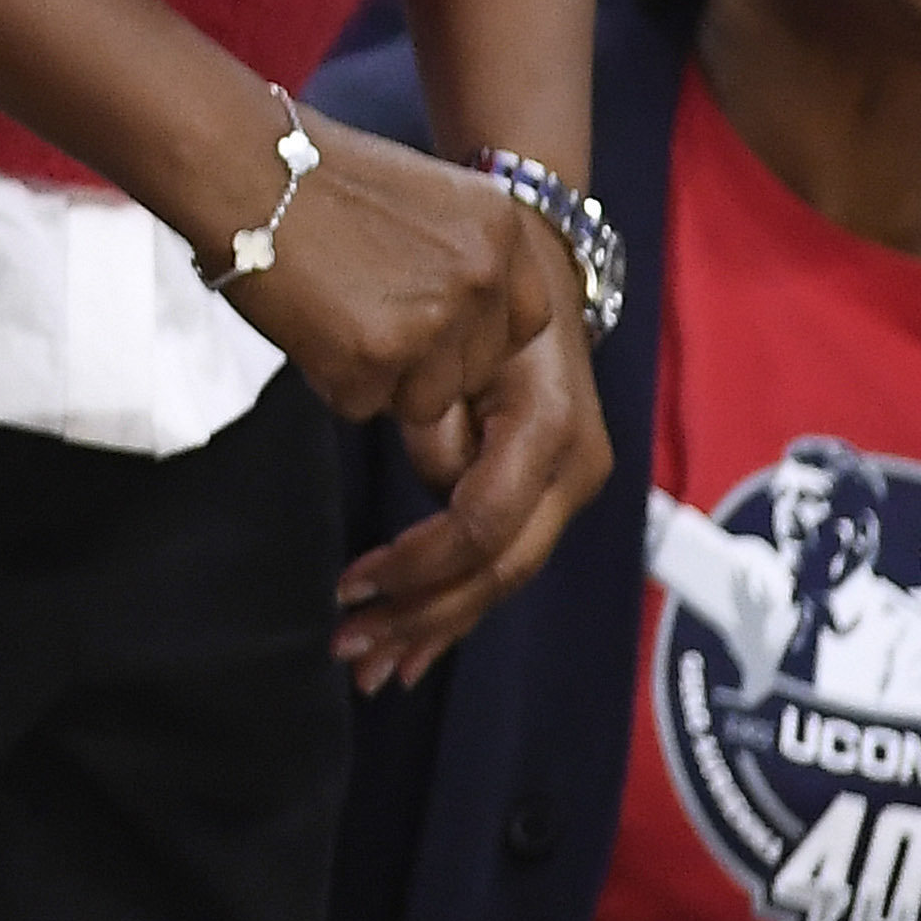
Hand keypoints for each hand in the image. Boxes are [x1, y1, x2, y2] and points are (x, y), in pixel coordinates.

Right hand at [210, 114, 557, 442]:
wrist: (241, 164)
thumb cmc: (313, 174)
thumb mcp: (426, 197)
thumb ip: (462, 258)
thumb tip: (468, 328)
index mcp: (501, 230)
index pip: (524, 324)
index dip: (476, 336)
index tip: (433, 326)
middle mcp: (480, 278)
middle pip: (475, 372)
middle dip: (425, 363)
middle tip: (362, 313)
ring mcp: (432, 322)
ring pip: (423, 401)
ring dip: (379, 377)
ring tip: (331, 316)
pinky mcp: (374, 359)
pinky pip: (361, 405)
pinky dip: (328, 379)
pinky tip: (304, 324)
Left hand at [333, 301, 610, 690]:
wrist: (536, 257)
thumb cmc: (474, 287)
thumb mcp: (450, 337)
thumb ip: (435, 416)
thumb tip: (434, 490)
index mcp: (553, 426)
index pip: (485, 525)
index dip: (416, 565)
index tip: (347, 586)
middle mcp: (573, 468)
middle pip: (501, 569)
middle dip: (423, 616)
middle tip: (349, 651)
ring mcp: (567, 484)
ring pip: (501, 575)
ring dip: (433, 624)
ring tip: (369, 664)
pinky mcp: (546, 489)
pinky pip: (499, 554)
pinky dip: (451, 598)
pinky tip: (411, 646)